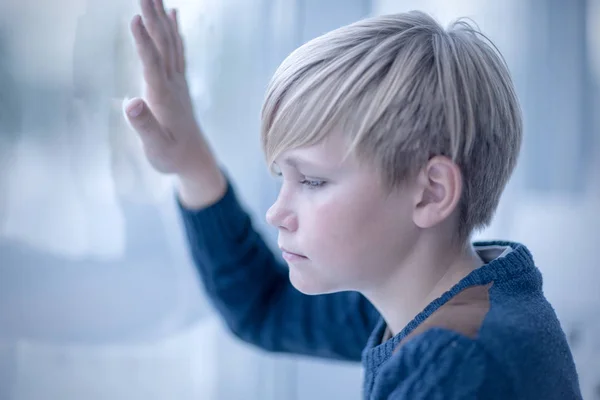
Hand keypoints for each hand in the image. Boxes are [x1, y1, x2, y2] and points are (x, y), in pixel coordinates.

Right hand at [125, 0, 224, 206]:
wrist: (195, 160)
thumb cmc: (172, 156)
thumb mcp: (156, 148)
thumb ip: (144, 126)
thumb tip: (132, 104)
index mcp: (163, 96)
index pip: (152, 63)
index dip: (144, 41)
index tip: (137, 17)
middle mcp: (172, 84)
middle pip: (163, 44)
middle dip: (153, 16)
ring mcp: (177, 81)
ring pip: (171, 42)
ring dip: (162, 17)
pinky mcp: (178, 83)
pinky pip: (178, 51)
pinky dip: (174, 30)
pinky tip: (173, 14)